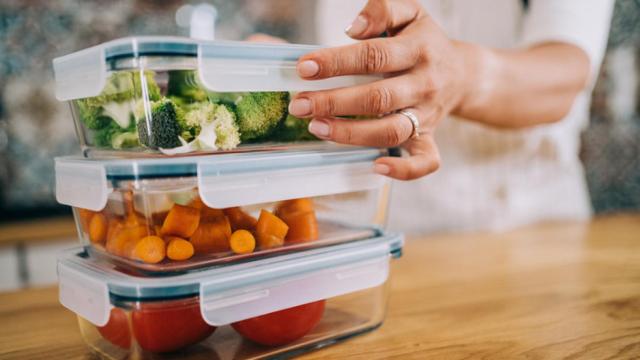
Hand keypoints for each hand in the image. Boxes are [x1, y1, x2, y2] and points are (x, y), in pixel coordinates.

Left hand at [288, 0, 472, 179]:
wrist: (462, 73)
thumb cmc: (423, 42)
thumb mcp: (410, 13)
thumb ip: (382, 9)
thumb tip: (353, 28)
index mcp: (417, 50)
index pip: (373, 56)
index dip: (337, 62)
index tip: (305, 68)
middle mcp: (423, 84)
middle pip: (378, 98)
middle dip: (334, 102)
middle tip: (300, 105)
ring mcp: (427, 115)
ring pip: (391, 131)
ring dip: (352, 134)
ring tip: (317, 128)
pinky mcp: (429, 138)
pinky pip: (425, 162)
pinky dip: (403, 170)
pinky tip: (374, 166)